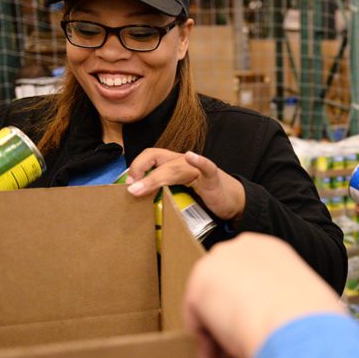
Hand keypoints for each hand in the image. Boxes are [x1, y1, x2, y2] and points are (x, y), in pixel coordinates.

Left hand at [126, 149, 246, 220]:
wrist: (232, 201)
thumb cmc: (202, 197)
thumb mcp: (177, 193)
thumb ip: (159, 193)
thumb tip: (134, 200)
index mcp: (171, 164)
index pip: (148, 157)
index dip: (134, 167)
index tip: (126, 186)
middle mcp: (182, 162)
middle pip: (155, 157)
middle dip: (139, 169)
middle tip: (130, 188)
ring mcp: (197, 169)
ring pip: (174, 167)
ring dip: (156, 177)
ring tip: (140, 188)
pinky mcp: (213, 178)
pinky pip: (206, 166)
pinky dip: (199, 161)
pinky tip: (192, 157)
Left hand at [183, 233, 345, 357]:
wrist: (298, 325)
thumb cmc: (314, 322)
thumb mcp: (306, 306)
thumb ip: (287, 311)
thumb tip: (286, 333)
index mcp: (271, 250)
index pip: (253, 286)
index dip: (253, 319)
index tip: (256, 344)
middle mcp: (243, 250)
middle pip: (230, 302)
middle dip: (232, 344)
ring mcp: (218, 265)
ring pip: (216, 320)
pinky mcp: (198, 289)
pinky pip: (202, 332)